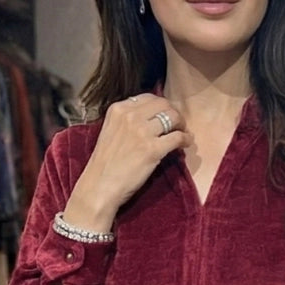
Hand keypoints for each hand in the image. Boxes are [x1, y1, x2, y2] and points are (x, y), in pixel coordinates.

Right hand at [67, 95, 190, 229]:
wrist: (99, 186)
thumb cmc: (105, 163)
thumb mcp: (110, 130)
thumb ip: (127, 120)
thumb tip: (151, 117)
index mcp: (118, 109)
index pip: (148, 97)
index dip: (161, 105)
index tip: (166, 114)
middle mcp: (130, 116)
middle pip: (163, 104)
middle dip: (174, 113)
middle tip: (178, 124)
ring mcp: (142, 132)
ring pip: (173, 117)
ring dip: (182, 125)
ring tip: (183, 133)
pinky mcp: (152, 149)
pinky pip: (178, 137)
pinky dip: (185, 139)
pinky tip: (185, 144)